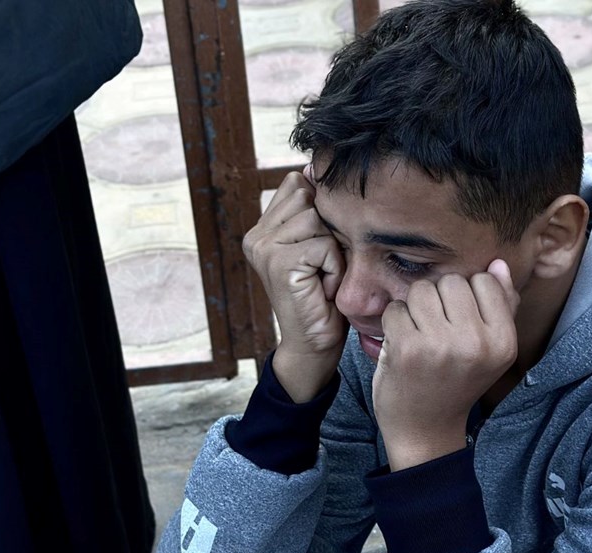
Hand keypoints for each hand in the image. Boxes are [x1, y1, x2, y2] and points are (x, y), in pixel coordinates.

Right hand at [243, 167, 345, 400]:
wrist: (314, 345)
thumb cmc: (325, 297)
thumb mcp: (322, 246)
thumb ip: (318, 214)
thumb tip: (319, 168)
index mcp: (264, 227)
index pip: (298, 183)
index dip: (321, 209)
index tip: (321, 248)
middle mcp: (257, 234)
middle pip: (308, 196)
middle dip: (329, 229)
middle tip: (322, 267)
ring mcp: (263, 246)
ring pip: (317, 218)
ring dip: (333, 251)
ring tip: (323, 277)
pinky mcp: (277, 261)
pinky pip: (324, 244)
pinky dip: (334, 267)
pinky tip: (323, 288)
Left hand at [372, 259, 519, 469]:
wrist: (426, 428)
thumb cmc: (456, 381)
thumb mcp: (490, 349)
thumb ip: (501, 306)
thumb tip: (498, 264)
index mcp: (504, 341)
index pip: (485, 281)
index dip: (467, 296)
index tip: (460, 324)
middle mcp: (477, 343)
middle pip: (452, 281)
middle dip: (439, 299)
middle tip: (437, 331)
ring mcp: (441, 345)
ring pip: (422, 289)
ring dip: (414, 308)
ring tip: (420, 335)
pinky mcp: (408, 348)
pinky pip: (396, 308)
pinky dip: (393, 323)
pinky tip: (402, 344)